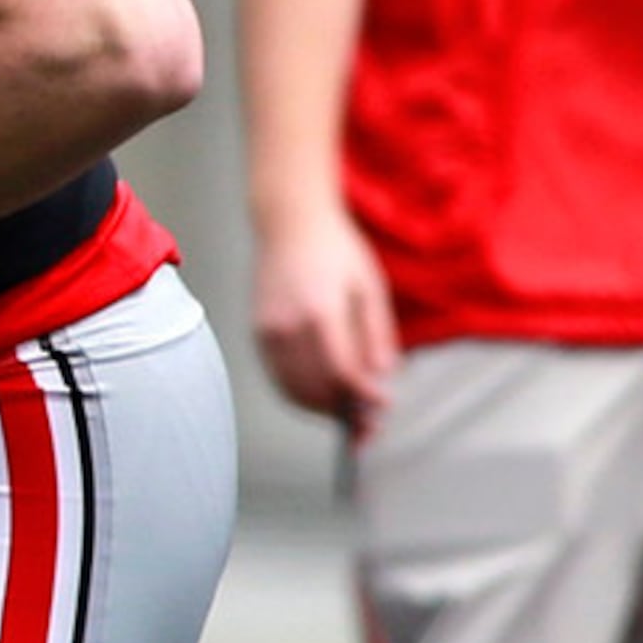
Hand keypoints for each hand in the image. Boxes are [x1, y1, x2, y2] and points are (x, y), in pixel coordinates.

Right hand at [251, 206, 398, 436]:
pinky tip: (322, 396)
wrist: (290, 221)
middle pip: (315, 389)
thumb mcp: (370, 284)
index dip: (363, 396)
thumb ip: (377, 332)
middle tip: (369, 422)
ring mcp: (268, 330)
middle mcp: (288, 324)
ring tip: (348, 413)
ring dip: (322, 410)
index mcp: (320, 310)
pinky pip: (278, 378)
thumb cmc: (336, 248)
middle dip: (345, 412)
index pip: (341, 371)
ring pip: (293, 391)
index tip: (382, 406)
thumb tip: (384, 375)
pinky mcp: (259, 332)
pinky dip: (300, 395)